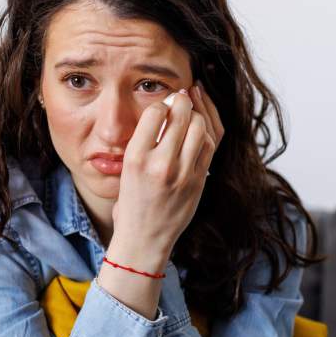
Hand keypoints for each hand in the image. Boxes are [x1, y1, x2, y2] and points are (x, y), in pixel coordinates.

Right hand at [108, 83, 223, 268]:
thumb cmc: (131, 203)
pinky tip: (201, 126)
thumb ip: (144, 142)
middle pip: (182, 116)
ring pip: (200, 128)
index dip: (162, 103)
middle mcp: (161, 165)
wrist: (143, 239)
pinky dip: (207, 131)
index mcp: (136, 159)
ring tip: (191, 110)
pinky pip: (209, 146)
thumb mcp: (126, 169)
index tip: (163, 103)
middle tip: (182, 97)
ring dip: (198, 114)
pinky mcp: (199, 182)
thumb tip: (165, 110)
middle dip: (183, 101)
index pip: (155, 113)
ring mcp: (184, 174)